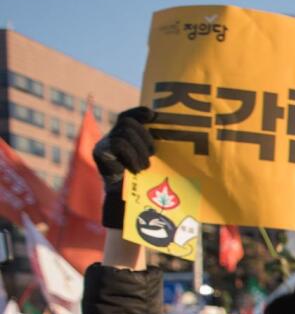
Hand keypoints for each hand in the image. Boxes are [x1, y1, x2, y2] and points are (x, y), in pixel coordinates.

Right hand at [93, 107, 155, 228]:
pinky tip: (136, 169)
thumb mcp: (151, 158)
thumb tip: (175, 130)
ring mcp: (103, 144)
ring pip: (124, 132)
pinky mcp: (99, 153)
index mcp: (122, 136)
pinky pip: (119, 144)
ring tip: (145, 166)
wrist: (129, 201)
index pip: (127, 116)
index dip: (138, 112)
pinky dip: (132, 156)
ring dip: (140, 149)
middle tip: (152, 153)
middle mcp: (110, 137)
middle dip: (144, 136)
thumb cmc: (144, 180)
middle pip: (127, 122)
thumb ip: (154, 144)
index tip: (153, 115)